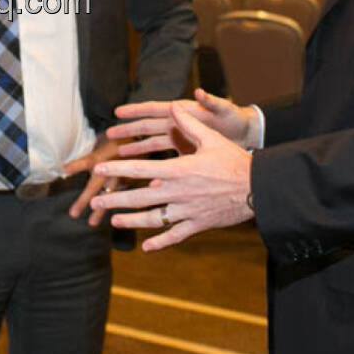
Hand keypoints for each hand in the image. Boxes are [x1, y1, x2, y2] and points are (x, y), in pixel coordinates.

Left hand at [63, 134, 122, 225]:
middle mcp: (112, 166)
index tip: (64, 171)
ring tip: (92, 223)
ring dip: (101, 209)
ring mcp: (122, 175)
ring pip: (110, 194)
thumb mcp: (101, 141)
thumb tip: (67, 167)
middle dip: (84, 199)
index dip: (76, 165)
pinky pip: (122, 195)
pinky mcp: (131, 182)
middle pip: (96, 184)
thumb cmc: (115, 140)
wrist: (141, 140)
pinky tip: (113, 218)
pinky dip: (114, 204)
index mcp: (103, 154)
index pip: (88, 160)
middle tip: (73, 214)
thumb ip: (90, 153)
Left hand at [91, 105, 254, 251]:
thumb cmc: (234, 161)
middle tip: (96, 200)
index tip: (99, 169)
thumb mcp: (211, 139)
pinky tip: (146, 247)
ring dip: (132, 220)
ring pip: (153, 219)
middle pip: (140, 198)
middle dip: (115, 199)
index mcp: (178, 170)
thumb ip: (189, 124)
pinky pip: (175, 236)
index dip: (118, 169)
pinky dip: (160, 242)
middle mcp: (178, 192)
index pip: (141, 170)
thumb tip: (173, 107)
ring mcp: (187, 211)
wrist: (258, 189)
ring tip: (114, 220)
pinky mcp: (198, 224)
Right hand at [107, 88, 255, 156]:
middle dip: (129, 132)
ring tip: (119, 156)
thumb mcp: (225, 110)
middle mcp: (179, 125)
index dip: (136, 110)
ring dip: (137, 150)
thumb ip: (211, 102)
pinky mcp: (187, 154)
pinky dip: (155, 167)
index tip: (118, 111)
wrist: (247, 135)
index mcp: (185, 112)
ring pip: (153, 146)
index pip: (155, 110)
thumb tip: (200, 92)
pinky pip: (166, 160)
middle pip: (148, 128)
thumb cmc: (236, 119)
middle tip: (109, 136)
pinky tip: (143, 177)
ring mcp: (181, 140)